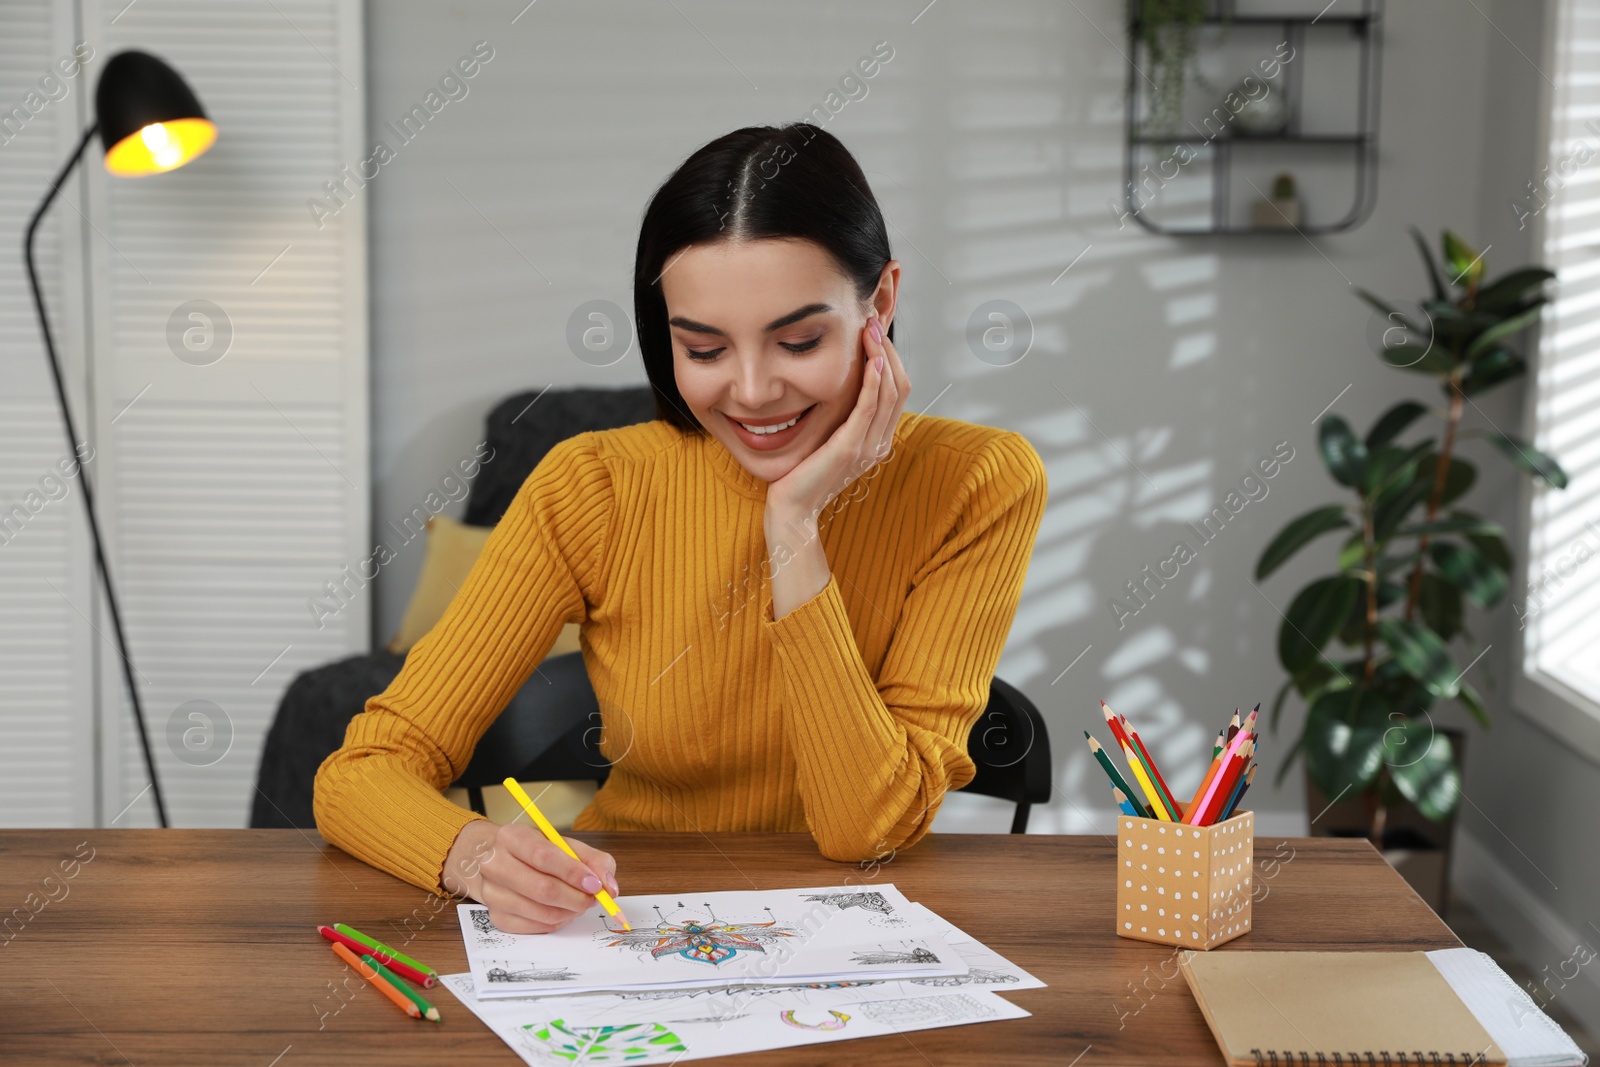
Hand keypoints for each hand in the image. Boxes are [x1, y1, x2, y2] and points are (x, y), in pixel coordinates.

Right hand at [442, 819, 618, 933]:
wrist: (503, 863)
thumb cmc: (538, 852)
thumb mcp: (566, 845)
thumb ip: (594, 861)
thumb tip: (610, 888)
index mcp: (511, 837)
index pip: (543, 856)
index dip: (573, 873)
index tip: (595, 884)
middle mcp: (494, 864)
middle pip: (541, 888)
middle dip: (576, 897)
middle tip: (592, 898)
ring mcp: (492, 893)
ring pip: (541, 912)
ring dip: (569, 911)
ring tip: (578, 902)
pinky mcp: (496, 917)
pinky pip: (536, 928)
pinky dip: (557, 922)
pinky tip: (562, 910)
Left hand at [765, 314, 909, 533]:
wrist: (792, 510)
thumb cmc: (803, 474)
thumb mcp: (828, 439)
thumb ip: (841, 417)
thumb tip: (839, 385)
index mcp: (878, 439)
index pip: (898, 389)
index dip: (890, 355)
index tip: (874, 328)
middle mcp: (880, 442)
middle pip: (901, 385)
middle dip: (888, 348)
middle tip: (874, 318)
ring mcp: (869, 447)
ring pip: (891, 392)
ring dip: (882, 355)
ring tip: (871, 328)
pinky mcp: (850, 448)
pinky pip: (870, 408)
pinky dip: (875, 381)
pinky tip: (871, 359)